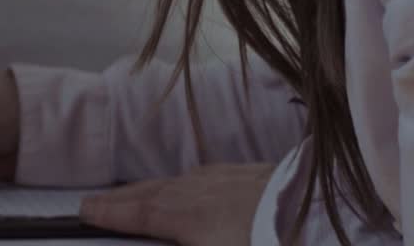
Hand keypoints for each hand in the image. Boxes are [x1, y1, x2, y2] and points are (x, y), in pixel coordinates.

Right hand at [79, 164, 274, 245]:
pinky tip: (192, 182)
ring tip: (134, 194)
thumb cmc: (272, 241)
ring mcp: (233, 179)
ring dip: (152, 188)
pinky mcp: (258, 174)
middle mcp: (207, 192)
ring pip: (181, 181)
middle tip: (95, 201)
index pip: (143, 214)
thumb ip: (182, 239)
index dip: (111, 213)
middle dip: (122, 198)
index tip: (84, 211)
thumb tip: (161, 222)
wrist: (328, 216)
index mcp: (194, 219)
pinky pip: (209, 175)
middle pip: (155, 193)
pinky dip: (187, 180)